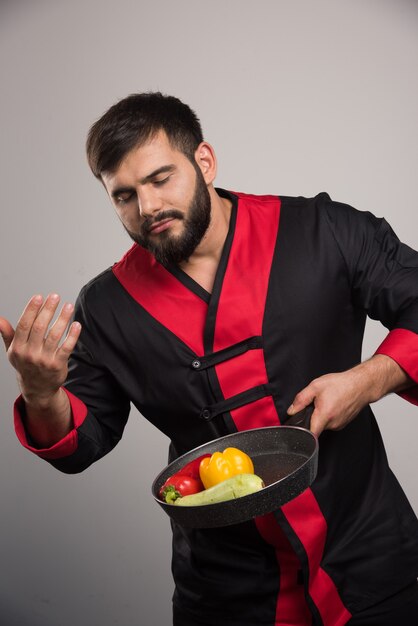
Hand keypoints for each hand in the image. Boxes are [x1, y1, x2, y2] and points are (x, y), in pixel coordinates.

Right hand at [0, 293, 80, 406]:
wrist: (37, 389)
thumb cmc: (26, 365)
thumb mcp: (13, 351)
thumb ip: (7, 333)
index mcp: (18, 348)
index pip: (24, 325)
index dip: (31, 310)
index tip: (39, 296)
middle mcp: (30, 354)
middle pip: (40, 328)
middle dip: (48, 310)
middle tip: (55, 296)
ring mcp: (44, 360)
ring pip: (54, 336)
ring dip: (62, 319)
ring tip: (69, 306)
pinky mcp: (58, 365)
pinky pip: (66, 348)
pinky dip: (72, 335)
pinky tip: (76, 324)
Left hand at [287, 356, 410, 436]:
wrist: (361, 385)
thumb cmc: (341, 384)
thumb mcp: (315, 386)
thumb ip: (301, 399)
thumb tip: (291, 410)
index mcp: (324, 415)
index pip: (310, 435)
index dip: (302, 434)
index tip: (298, 430)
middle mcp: (333, 424)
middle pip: (315, 427)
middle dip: (312, 417)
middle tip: (315, 404)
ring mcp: (339, 425)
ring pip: (323, 424)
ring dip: (321, 415)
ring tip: (326, 402)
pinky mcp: (343, 423)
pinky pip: (331, 422)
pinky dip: (328, 415)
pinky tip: (333, 404)